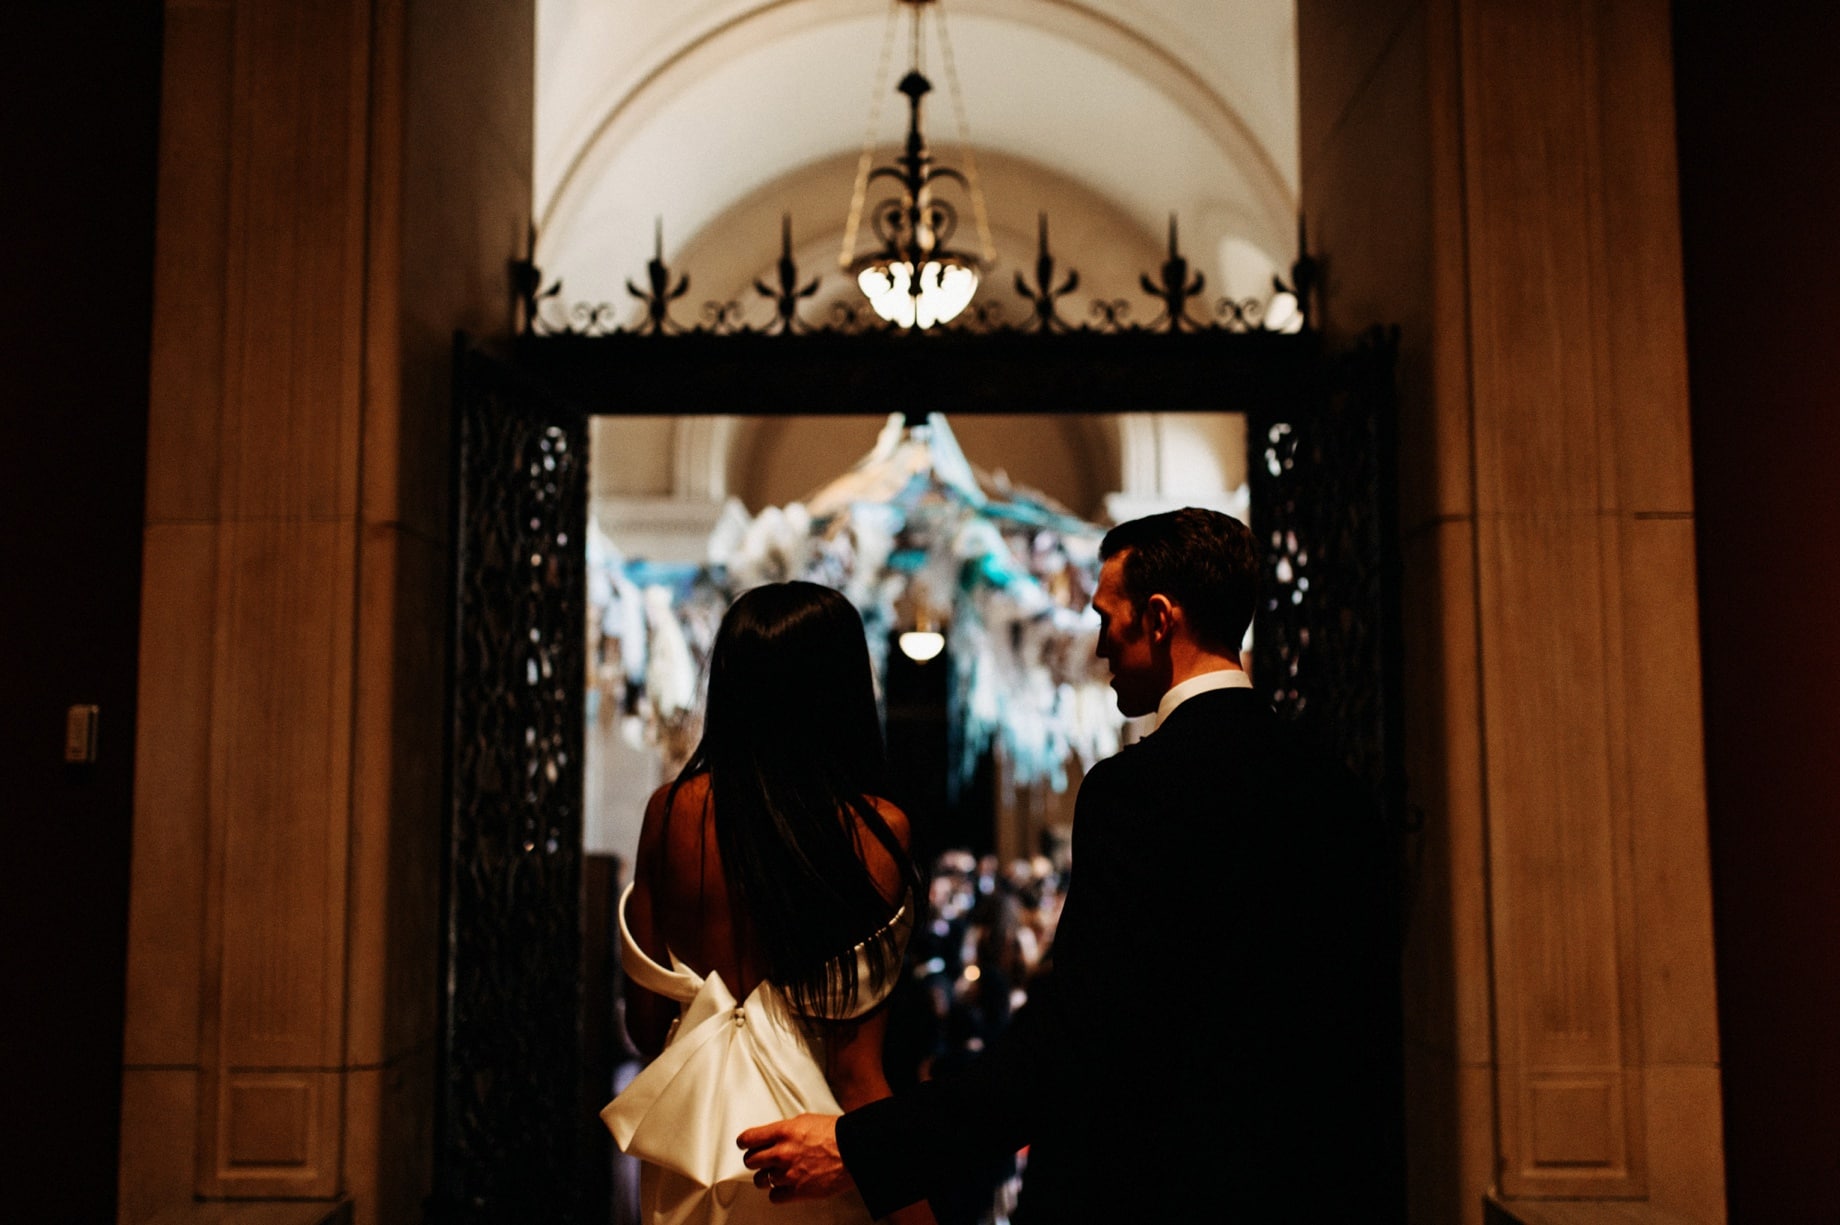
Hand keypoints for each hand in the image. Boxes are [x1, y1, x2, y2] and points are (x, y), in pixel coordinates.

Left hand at [737, 1114, 854, 1202]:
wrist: (854, 1151)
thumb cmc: (835, 1134)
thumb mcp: (805, 1121)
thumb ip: (784, 1130)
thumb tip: (773, 1136)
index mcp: (783, 1132)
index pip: (748, 1139)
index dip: (744, 1142)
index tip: (744, 1145)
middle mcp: (782, 1153)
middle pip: (750, 1161)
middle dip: (754, 1160)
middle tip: (760, 1159)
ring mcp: (788, 1174)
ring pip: (760, 1180)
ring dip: (766, 1177)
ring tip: (776, 1173)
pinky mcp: (797, 1191)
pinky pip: (774, 1197)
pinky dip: (778, 1193)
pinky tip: (785, 1186)